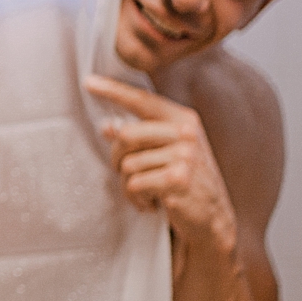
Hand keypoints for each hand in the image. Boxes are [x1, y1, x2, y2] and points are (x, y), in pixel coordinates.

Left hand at [85, 75, 235, 257]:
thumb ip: (142, 136)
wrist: (212, 218)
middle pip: (126, 135)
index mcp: (184, 119)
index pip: (142, 100)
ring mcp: (185, 156)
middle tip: (128, 174)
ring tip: (148, 192)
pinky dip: (136, 198)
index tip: (88, 83)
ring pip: (128, 165)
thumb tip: (108, 126)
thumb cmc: (186, 182)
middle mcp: (186, 133)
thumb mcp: (168, 153)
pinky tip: (152, 204)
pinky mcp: (178, 179)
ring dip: (129, 184)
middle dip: (118, 158)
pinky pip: (134, 184)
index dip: (113, 90)